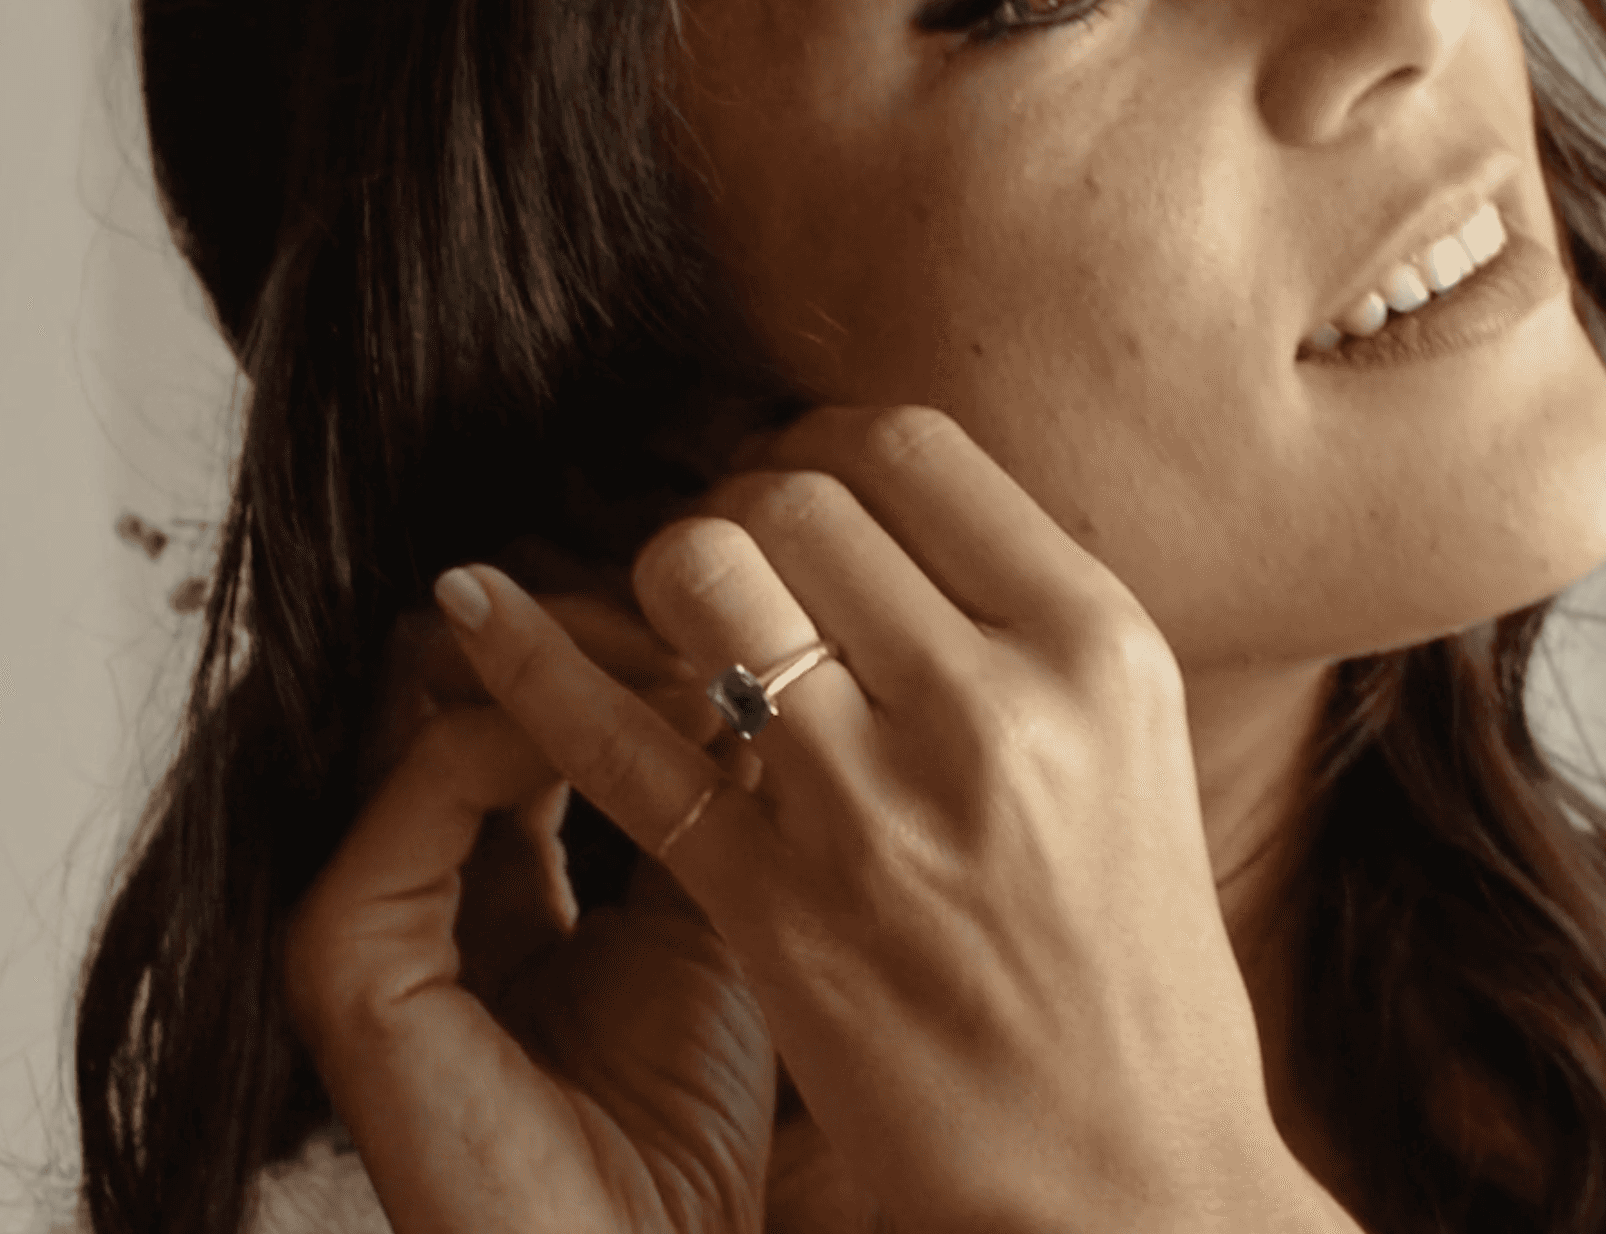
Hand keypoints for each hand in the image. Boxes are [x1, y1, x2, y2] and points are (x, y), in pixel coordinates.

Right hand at [283, 569, 780, 1233]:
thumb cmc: (682, 1140)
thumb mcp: (714, 925)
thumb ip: (706, 794)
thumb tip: (754, 646)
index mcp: (477, 875)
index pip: (520, 697)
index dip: (623, 642)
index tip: (734, 612)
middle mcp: (401, 877)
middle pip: (467, 674)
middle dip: (600, 628)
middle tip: (714, 605)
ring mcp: (357, 909)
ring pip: (445, 694)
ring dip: (582, 656)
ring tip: (697, 654)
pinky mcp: (342, 949)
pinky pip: (433, 775)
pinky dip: (541, 723)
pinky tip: (650, 723)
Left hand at [436, 406, 1334, 1233]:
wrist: (1131, 1180)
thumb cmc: (1133, 977)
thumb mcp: (1130, 759)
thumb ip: (1021, 635)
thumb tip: (889, 520)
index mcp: (1100, 646)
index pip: (911, 449)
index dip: (819, 445)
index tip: (792, 485)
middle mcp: (994, 705)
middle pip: (794, 496)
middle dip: (730, 508)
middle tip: (722, 564)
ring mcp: (876, 805)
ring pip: (699, 577)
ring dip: (658, 584)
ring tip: (666, 629)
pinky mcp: (775, 904)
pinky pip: (618, 740)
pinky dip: (526, 663)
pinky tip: (471, 610)